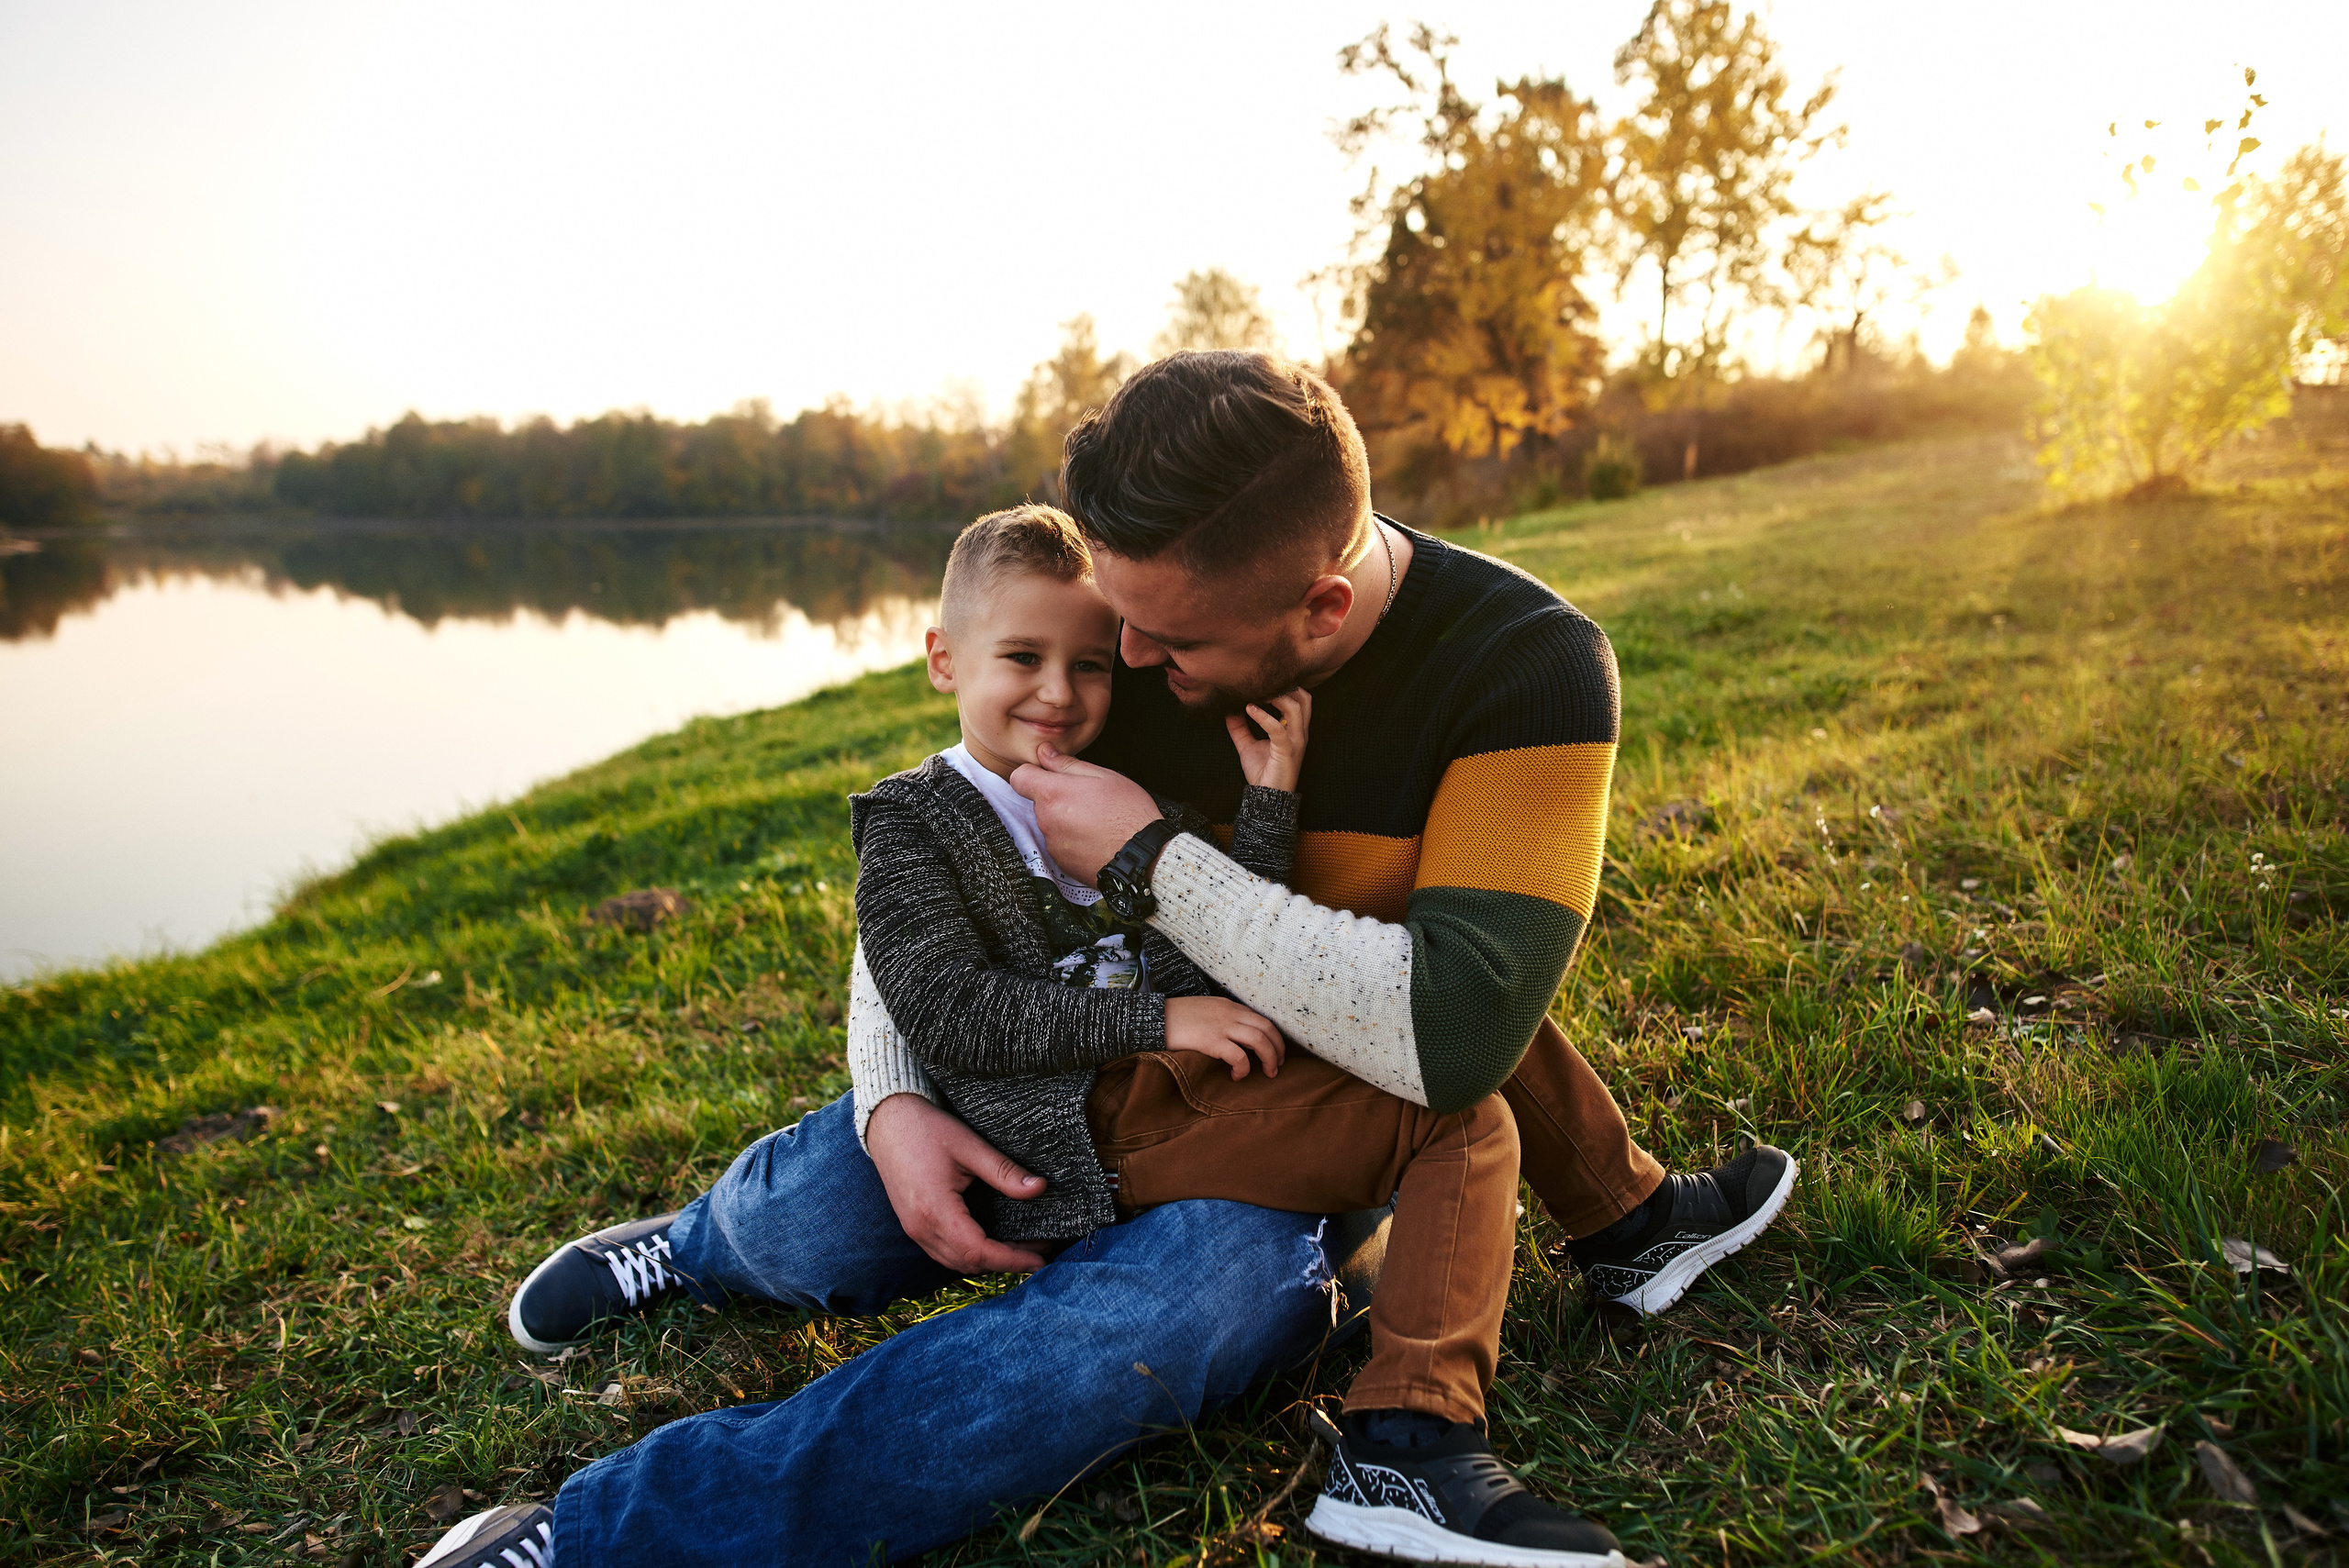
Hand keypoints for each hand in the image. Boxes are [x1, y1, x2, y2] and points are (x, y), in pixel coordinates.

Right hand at [864, 1093, 1048, 1273]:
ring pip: (954, 1263)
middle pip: (968, 1264)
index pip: (978, 1252)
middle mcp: (921, 1228)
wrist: (887, 1122)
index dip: (1011, 1260)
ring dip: (987, 1262)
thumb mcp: (969, 1146)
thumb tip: (1040, 1188)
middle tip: (1040, 1252)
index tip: (1040, 1259)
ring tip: (1021, 1249)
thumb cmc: (926, 1129)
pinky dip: (968, 1256)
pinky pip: (942, 1253)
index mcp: (935, 1210)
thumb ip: (1004, 1171)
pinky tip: (990, 1244)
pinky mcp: (912, 1225)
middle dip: (1006, 1263)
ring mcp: (913, 1230)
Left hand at [1011, 747, 1160, 884]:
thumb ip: (1067, 764)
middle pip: (1039, 801)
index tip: (1050, 774)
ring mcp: (1053, 843)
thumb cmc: (1128, 814)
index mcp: (1053, 794)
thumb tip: (1045, 752)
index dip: (1033, 773)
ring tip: (1096, 820)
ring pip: (1051, 822)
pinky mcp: (1062, 862)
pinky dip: (1073, 839)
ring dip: (1066, 819)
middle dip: (1057, 796)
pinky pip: (1060, 843)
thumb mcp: (1103, 777)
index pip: (1019, 777)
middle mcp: (1046, 820)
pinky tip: (1096, 837)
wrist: (1143, 857)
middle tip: (1088, 798)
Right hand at [1165, 996, 1285, 1079]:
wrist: (1153, 1018)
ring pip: (1260, 1040)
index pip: (1261, 1019)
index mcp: (1229, 1006)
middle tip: (1278, 1065)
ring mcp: (1221, 1026)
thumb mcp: (1204, 1011)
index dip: (1274, 1037)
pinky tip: (1237, 1076)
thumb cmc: (1176, 1018)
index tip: (1276, 1052)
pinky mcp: (1211, 1041)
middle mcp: (1229, 1013)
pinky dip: (1244, 1068)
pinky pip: (1239, 1057)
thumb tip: (1237, 1039)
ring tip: (1269, 1073)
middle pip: (1267, 1028)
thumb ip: (1222, 1020)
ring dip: (1270, 1058)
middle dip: (1279, 1048)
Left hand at [1225, 687, 1311, 792]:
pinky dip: (1263, 716)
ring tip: (1258, 691)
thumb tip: (1228, 711)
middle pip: (1305, 698)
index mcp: (1294, 730)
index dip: (1285, 687)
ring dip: (1278, 696)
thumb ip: (1239, 728)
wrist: (1266, 798)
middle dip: (1287, 686)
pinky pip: (1277, 728)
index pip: (1299, 700)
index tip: (1263, 681)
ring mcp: (1295, 741)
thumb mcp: (1247, 746)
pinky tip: (1249, 709)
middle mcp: (1299, 733)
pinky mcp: (1287, 750)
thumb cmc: (1262, 773)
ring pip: (1296, 707)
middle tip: (1265, 683)